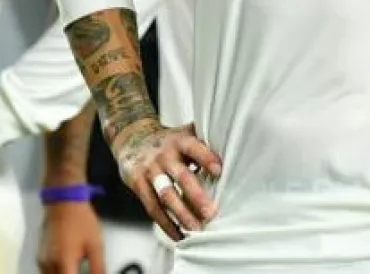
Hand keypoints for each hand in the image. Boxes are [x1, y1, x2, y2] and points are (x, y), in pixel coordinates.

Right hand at [38, 201, 105, 273]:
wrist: (62, 201)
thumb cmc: (82, 222)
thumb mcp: (95, 246)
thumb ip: (98, 269)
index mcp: (63, 263)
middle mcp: (48, 266)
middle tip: (83, 270)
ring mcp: (42, 262)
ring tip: (77, 269)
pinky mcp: (40, 257)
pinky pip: (48, 273)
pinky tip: (69, 270)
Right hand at [112, 119, 222, 240]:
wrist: (132, 138)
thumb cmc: (168, 141)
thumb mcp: (185, 133)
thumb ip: (205, 141)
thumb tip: (238, 145)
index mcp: (179, 141)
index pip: (193, 148)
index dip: (206, 158)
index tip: (219, 171)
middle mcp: (164, 156)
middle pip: (181, 176)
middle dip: (196, 196)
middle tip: (211, 213)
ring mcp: (150, 171)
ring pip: (166, 195)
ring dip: (182, 214)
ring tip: (197, 230)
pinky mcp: (138, 184)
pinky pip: (153, 208)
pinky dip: (166, 224)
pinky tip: (180, 235)